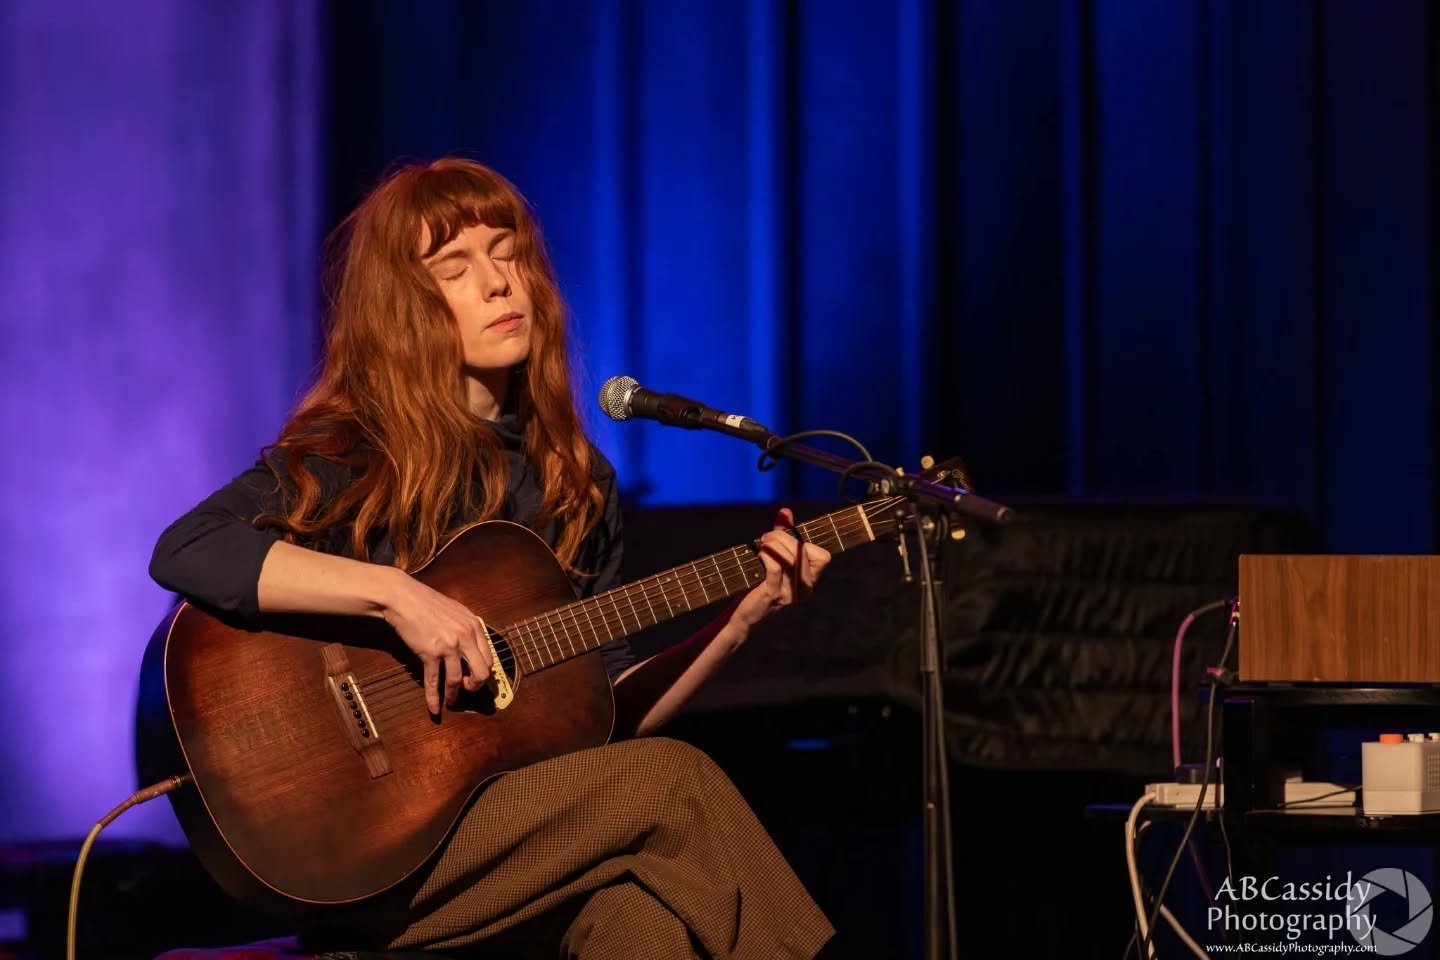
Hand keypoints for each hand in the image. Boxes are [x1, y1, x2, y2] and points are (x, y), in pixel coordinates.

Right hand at [380, 570, 493, 714]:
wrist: (403, 598)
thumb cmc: (427, 603)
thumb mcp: (456, 611)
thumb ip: (467, 628)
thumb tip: (474, 647)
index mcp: (474, 626)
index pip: (489, 657)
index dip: (483, 672)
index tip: (475, 678)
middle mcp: (465, 637)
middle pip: (481, 672)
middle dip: (475, 685)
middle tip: (466, 688)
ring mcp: (448, 646)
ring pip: (456, 680)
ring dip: (453, 694)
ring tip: (450, 700)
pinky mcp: (429, 653)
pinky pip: (433, 681)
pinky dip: (433, 698)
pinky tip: (434, 708)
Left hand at [731, 507, 831, 631]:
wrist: (748, 614)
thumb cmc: (763, 583)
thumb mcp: (775, 557)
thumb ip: (782, 534)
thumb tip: (786, 512)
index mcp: (811, 580)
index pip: (823, 557)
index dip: (805, 543)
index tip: (784, 537)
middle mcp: (806, 589)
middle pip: (804, 554)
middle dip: (785, 538)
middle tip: (767, 536)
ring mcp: (791, 594)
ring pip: (792, 560)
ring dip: (775, 544)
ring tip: (762, 542)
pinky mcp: (773, 595)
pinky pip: (776, 569)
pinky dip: (768, 555)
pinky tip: (760, 552)